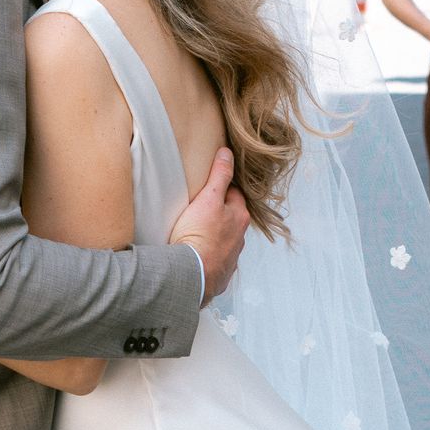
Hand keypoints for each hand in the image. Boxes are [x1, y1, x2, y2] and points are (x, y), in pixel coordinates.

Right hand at [172, 148, 248, 301]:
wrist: (190, 275)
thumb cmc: (198, 235)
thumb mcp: (208, 198)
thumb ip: (219, 175)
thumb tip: (227, 153)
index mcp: (239, 217)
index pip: (234, 195)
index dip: (221, 189)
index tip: (209, 188)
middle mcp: (240, 238)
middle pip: (231, 219)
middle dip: (219, 214)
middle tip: (200, 209)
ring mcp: (231, 258)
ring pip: (225, 241)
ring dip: (215, 236)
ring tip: (195, 233)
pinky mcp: (219, 275)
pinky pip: (215, 261)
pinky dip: (209, 257)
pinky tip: (196, 255)